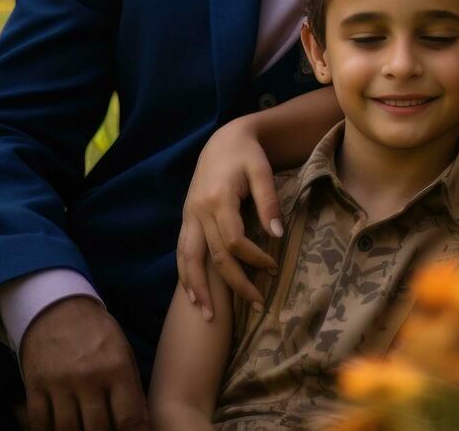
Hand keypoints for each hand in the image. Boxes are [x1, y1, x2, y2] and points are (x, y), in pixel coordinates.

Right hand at [21, 297, 147, 430]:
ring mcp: (59, 383)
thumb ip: (130, 387)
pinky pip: (40, 422)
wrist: (58, 310)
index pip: (128, 417)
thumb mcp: (123, 352)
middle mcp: (88, 377)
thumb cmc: (98, 334)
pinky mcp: (35, 385)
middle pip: (97, 429)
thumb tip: (138, 423)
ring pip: (68, 430)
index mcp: (117, 368)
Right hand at [176, 117, 280, 319]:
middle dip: (234, 283)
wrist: (223, 141)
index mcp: (218, 199)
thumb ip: (269, 201)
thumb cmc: (247, 155)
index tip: (274, 268)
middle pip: (213, 257)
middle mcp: (198, 211)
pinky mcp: (186, 219)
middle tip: (255, 305)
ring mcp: (189, 216)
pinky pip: (181, 252)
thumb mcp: (262, 171)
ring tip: (208, 317)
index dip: (254, 258)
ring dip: (198, 289)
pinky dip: (185, 276)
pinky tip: (192, 295)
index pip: (235, 241)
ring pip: (188, 259)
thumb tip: (277, 234)